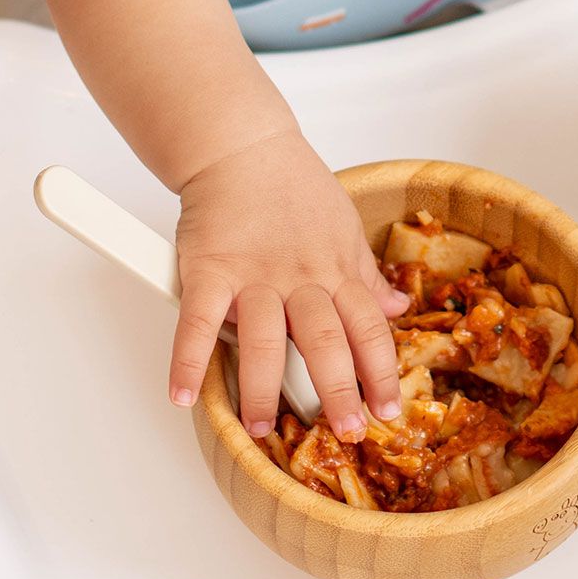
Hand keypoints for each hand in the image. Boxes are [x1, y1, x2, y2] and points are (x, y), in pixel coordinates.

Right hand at [169, 128, 407, 440]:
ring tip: (262, 428)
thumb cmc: (294, 186)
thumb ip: (365, 275)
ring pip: (262, 338)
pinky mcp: (209, 269)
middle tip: (346, 433)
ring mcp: (253, 275)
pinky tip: (183, 394)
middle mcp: (300, 278)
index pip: (369, 329)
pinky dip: (188, 358)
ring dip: (262, 387)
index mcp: (336, 270)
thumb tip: (394, 308)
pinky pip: (197, 319)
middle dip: (338, 391)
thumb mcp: (345, 227)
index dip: (381, 372)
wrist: (243, 145)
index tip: (387, 410)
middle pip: (325, 340)